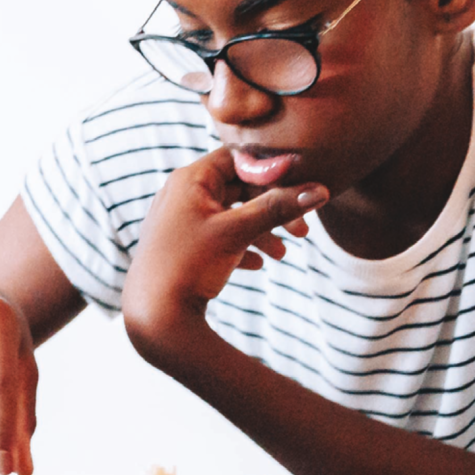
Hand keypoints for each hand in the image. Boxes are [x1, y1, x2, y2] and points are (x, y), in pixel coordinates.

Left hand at [122, 147, 326, 359]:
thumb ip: (278, 208)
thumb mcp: (237, 232)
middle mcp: (180, 194)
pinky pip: (216, 237)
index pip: (237, 159)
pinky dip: (239, 246)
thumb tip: (320, 190)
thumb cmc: (190, 264)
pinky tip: (256, 265)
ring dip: (260, 230)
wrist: (154, 314)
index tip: (299, 189)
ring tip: (282, 255)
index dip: (270, 172)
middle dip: (272, 208)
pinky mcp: (180, 246)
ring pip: (230, 215)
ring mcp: (179, 220)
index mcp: (190, 180)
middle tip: (302, 232)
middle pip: (237, 188)